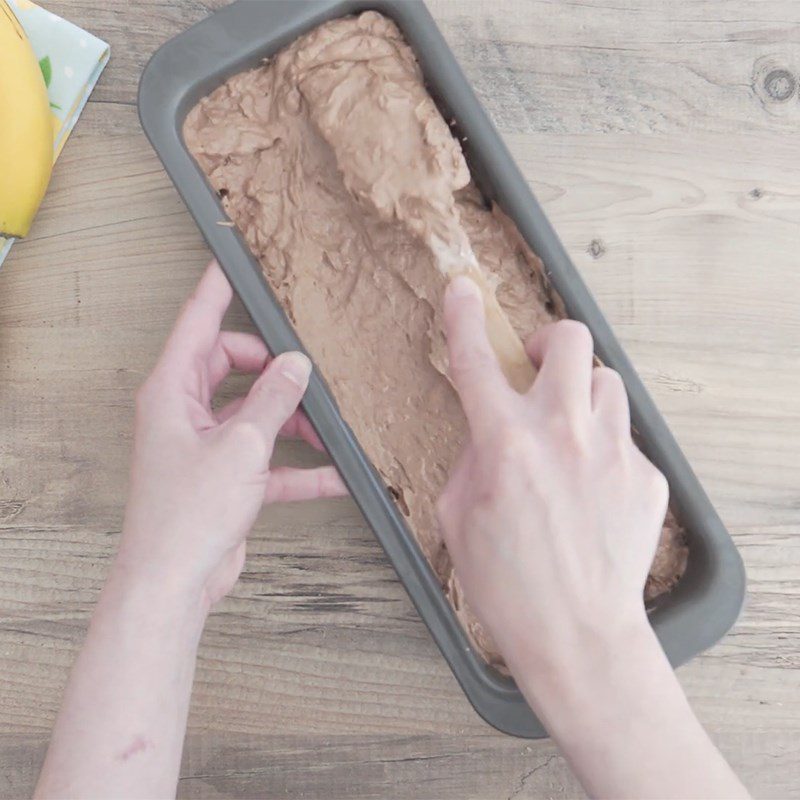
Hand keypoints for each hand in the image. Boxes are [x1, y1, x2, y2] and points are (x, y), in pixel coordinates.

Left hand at [116, 261, 345, 610]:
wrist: (176, 581)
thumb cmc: (187, 515)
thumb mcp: (242, 445)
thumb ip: (274, 400)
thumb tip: (297, 365)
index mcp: (173, 392)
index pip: (197, 324)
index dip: (217, 290)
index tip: (234, 263)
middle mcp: (186, 413)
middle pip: (233, 366)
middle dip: (273, 369)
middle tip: (305, 369)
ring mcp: (207, 446)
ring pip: (256, 413)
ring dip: (293, 420)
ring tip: (328, 427)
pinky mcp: (227, 478)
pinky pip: (269, 459)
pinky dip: (299, 466)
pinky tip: (334, 474)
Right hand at [437, 276, 667, 679]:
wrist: (577, 634)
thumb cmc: (510, 585)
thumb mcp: (459, 517)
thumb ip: (473, 460)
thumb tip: (489, 435)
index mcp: (505, 442)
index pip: (476, 360)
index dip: (465, 318)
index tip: (464, 293)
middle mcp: (562, 433)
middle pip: (569, 341)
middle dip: (549, 341)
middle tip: (537, 366)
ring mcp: (611, 451)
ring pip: (605, 382)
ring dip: (581, 395)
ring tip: (568, 431)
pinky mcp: (645, 476)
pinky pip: (624, 439)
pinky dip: (603, 450)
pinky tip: (592, 488)